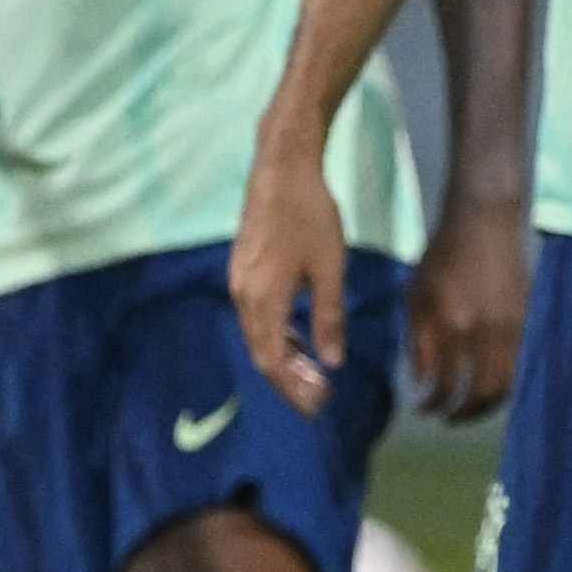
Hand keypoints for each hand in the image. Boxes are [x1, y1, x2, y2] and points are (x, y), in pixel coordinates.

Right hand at [230, 160, 360, 418]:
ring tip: (314, 373)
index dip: (294, 388)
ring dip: (285, 358)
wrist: (281, 168)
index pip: (273, 361)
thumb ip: (329, 317)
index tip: (319, 403)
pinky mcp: (243, 270)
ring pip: (258, 335)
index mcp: (263, 298)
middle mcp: (243, 295)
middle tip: (319, 398)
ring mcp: (239, 281)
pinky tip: (300, 338)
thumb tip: (331, 361)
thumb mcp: (329, 268)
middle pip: (261, 353)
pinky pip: (256, 316)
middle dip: (289, 381)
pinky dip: (278, 334)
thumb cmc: (311, 215)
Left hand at [407, 193, 529, 420]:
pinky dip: (504, 384)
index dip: (433, 403)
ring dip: (487, 405)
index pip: (445, 382)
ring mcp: (512, 327)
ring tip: (468, 409)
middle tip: (446, 418)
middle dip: (463, 414)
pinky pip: (519, 366)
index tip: (423, 409)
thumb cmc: (443, 254)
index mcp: (453, 324)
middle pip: (481, 393)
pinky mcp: (528, 321)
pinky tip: (488, 385)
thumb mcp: (416, 294)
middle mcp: (486, 332)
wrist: (485, 222)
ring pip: (507, 384)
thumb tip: (422, 381)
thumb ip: (418, 341)